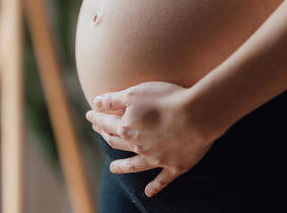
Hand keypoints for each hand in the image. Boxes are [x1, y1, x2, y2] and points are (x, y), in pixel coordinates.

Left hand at [85, 81, 214, 196]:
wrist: (196, 116)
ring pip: (134, 165)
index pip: (106, 123)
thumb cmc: (166, 99)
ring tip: (113, 168)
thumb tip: (95, 103)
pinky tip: (148, 193)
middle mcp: (138, 146)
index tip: (90, 114)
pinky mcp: (174, 166)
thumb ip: (113, 100)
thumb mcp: (134, 93)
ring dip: (122, 166)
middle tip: (100, 132)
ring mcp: (156, 159)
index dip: (96, 118)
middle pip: (117, 142)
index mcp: (126, 128)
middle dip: (106, 136)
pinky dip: (154, 187)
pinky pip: (162, 180)